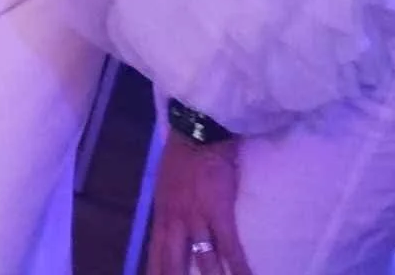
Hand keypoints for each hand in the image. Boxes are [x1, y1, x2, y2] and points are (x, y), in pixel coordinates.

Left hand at [147, 135, 252, 274]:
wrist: (198, 133)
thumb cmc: (183, 156)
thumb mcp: (165, 186)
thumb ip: (168, 209)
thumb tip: (170, 227)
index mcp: (162, 214)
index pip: (157, 251)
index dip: (156, 271)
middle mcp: (174, 220)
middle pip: (172, 261)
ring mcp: (196, 218)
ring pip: (202, 260)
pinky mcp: (219, 213)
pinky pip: (230, 248)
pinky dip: (238, 268)